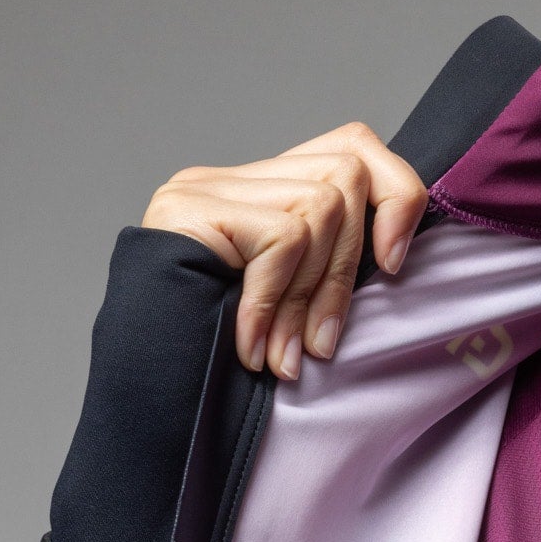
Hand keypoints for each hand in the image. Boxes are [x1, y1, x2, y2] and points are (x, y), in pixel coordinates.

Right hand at [141, 123, 427, 380]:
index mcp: (261, 194)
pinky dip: (277, 300)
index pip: (353, 147)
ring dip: (312, 295)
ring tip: (285, 356)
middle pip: (345, 175)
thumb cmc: (217, 365)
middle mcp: (231, 179)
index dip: (394, 196)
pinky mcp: (190, 209)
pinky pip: (281, 238)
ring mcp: (206, 188)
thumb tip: (397, 259)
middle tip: (320, 347)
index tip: (393, 266)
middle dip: (346, 271)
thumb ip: (329, 271)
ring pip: (321, 206)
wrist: (143, 394)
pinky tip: (253, 348)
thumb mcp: (295, 310)